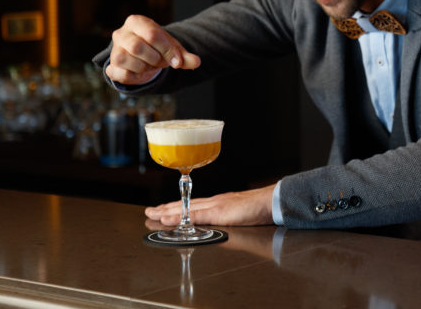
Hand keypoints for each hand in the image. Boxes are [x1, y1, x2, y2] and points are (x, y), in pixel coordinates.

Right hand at [106, 14, 200, 84]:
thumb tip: (197, 62)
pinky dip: (135, 77)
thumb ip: (184, 56)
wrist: (141, 55)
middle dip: (155, 59)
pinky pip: (122, 74)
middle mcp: (121, 33)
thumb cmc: (158, 47)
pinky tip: (142, 73)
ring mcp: (114, 50)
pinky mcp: (111, 67)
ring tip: (151, 65)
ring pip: (126, 60)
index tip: (177, 62)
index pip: (152, 34)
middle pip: (137, 47)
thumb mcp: (172, 48)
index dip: (167, 50)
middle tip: (162, 62)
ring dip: (145, 67)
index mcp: (136, 22)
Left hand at [145, 184, 275, 226]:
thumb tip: (220, 220)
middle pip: (185, 205)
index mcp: (219, 203)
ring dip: (167, 211)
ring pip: (185, 208)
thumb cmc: (260, 208)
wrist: (271, 201)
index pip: (192, 205)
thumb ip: (228, 215)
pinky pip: (194, 216)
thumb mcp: (239, 212)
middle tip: (149, 211)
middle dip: (166, 208)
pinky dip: (178, 217)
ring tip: (152, 214)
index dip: (176, 207)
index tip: (162, 209)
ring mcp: (215, 206)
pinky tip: (167, 220)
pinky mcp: (218, 212)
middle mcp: (214, 202)